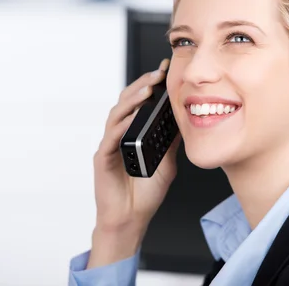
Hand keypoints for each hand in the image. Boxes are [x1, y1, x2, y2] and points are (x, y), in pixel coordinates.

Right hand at [87, 58, 180, 267]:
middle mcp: (120, 135)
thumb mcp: (167, 162)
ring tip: (147, 90)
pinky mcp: (103, 158)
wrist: (131, 218)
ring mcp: (110, 145)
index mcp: (134, 133)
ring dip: (132, 100)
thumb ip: (171, 142)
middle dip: (142, 85)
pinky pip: (112, 137)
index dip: (150, 85)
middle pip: (127, 102)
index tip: (165, 70)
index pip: (140, 103)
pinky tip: (133, 118)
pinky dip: (122, 125)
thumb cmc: (145, 193)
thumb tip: (185, 121)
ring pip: (117, 114)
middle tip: (158, 73)